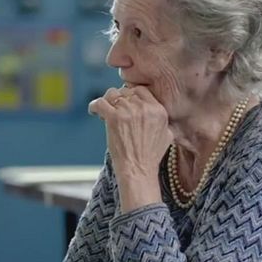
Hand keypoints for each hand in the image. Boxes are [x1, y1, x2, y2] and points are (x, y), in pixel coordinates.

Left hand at [88, 86, 171, 211]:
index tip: (126, 103)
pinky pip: (100, 102)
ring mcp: (128, 111)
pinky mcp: (113, 118)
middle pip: (126, 91)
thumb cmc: (151, 157)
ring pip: (112, 94)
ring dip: (107, 102)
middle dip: (119, 100)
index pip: (141, 90)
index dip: (131, 95)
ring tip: (105, 112)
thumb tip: (156, 112)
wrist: (138, 170)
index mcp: (158, 110)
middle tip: (115, 112)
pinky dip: (94, 106)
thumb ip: (163, 120)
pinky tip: (94, 111)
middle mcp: (144, 107)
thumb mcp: (167, 135)